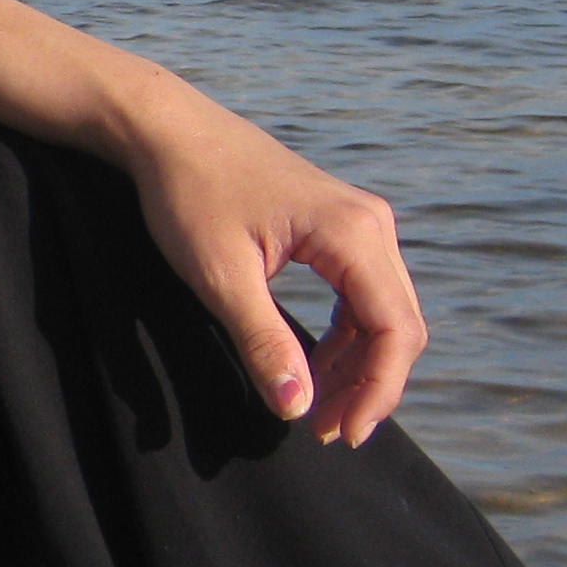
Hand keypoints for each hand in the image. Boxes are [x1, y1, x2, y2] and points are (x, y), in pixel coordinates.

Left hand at [121, 91, 426, 445]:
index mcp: (354, 233)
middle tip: (325, 433)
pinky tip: (313, 367)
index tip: (342, 435)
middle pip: (399, 325)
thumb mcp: (220, 276)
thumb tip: (297, 407)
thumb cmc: (188, 194)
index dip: (377, 391)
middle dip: (369, 386)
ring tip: (316, 410)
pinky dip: (344, 337)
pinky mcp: (338, 227)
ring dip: (357, 366)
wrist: (167, 131)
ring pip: (383, 313)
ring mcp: (359, 223)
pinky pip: (360, 294)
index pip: (394, 331)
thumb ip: (263, 342)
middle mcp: (371, 225)